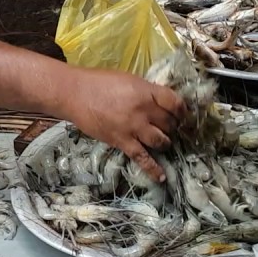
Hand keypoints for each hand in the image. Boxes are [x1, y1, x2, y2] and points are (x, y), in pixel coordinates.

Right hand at [61, 68, 184, 181]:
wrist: (75, 94)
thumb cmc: (99, 82)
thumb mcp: (129, 80)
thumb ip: (146, 92)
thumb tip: (160, 102)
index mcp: (146, 92)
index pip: (175, 102)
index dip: (182, 110)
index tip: (183, 114)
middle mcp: (144, 110)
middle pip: (169, 123)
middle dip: (173, 127)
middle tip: (170, 128)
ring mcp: (133, 128)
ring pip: (161, 141)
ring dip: (165, 143)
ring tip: (163, 142)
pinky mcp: (122, 142)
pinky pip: (142, 158)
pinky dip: (153, 169)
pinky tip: (161, 177)